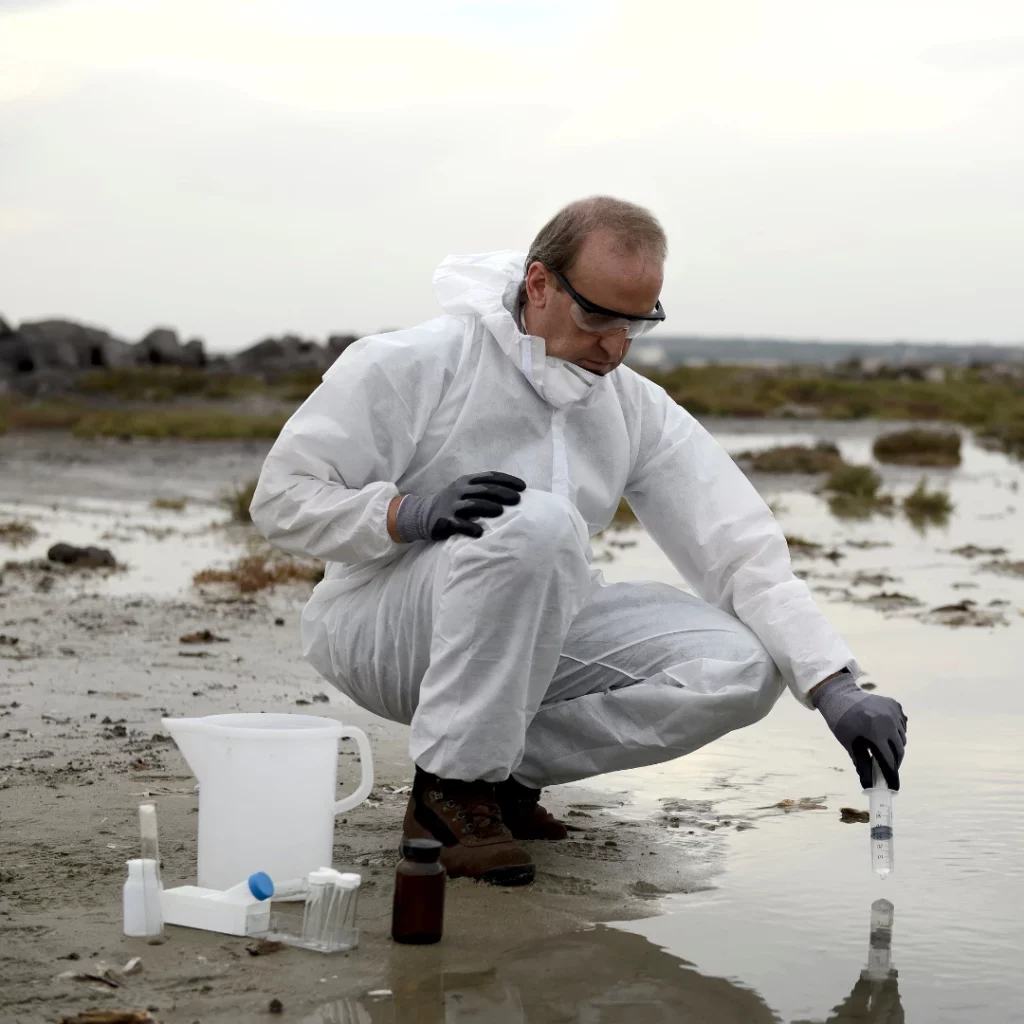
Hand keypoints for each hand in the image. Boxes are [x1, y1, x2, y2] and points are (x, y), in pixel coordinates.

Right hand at [394, 472, 526, 541]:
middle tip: (517, 499)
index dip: (507, 480)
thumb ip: (484, 490)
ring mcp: (452, 505)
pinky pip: (459, 524)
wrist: (424, 513)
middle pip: (484, 489)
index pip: (490, 476)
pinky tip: (480, 532)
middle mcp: (460, 490)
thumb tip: (513, 494)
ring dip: (488, 507)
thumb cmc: (453, 502)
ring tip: (501, 512)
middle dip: (502, 493)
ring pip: (473, 504)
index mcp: (467, 481)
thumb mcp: (466, 490)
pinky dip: (470, 527)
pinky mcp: (445, 520)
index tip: (523, 487)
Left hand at [812, 672, 906, 789]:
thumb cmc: (841, 722)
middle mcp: (888, 720)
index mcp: (875, 731)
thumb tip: (868, 785)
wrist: (839, 696)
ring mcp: (893, 710)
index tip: (892, 781)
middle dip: (895, 760)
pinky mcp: (895, 704)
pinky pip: (901, 723)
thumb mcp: (849, 744)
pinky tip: (885, 730)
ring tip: (884, 746)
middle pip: (899, 748)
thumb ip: (861, 763)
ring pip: (902, 736)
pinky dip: (896, 729)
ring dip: (896, 744)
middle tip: (889, 765)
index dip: (891, 771)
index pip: (889, 757)